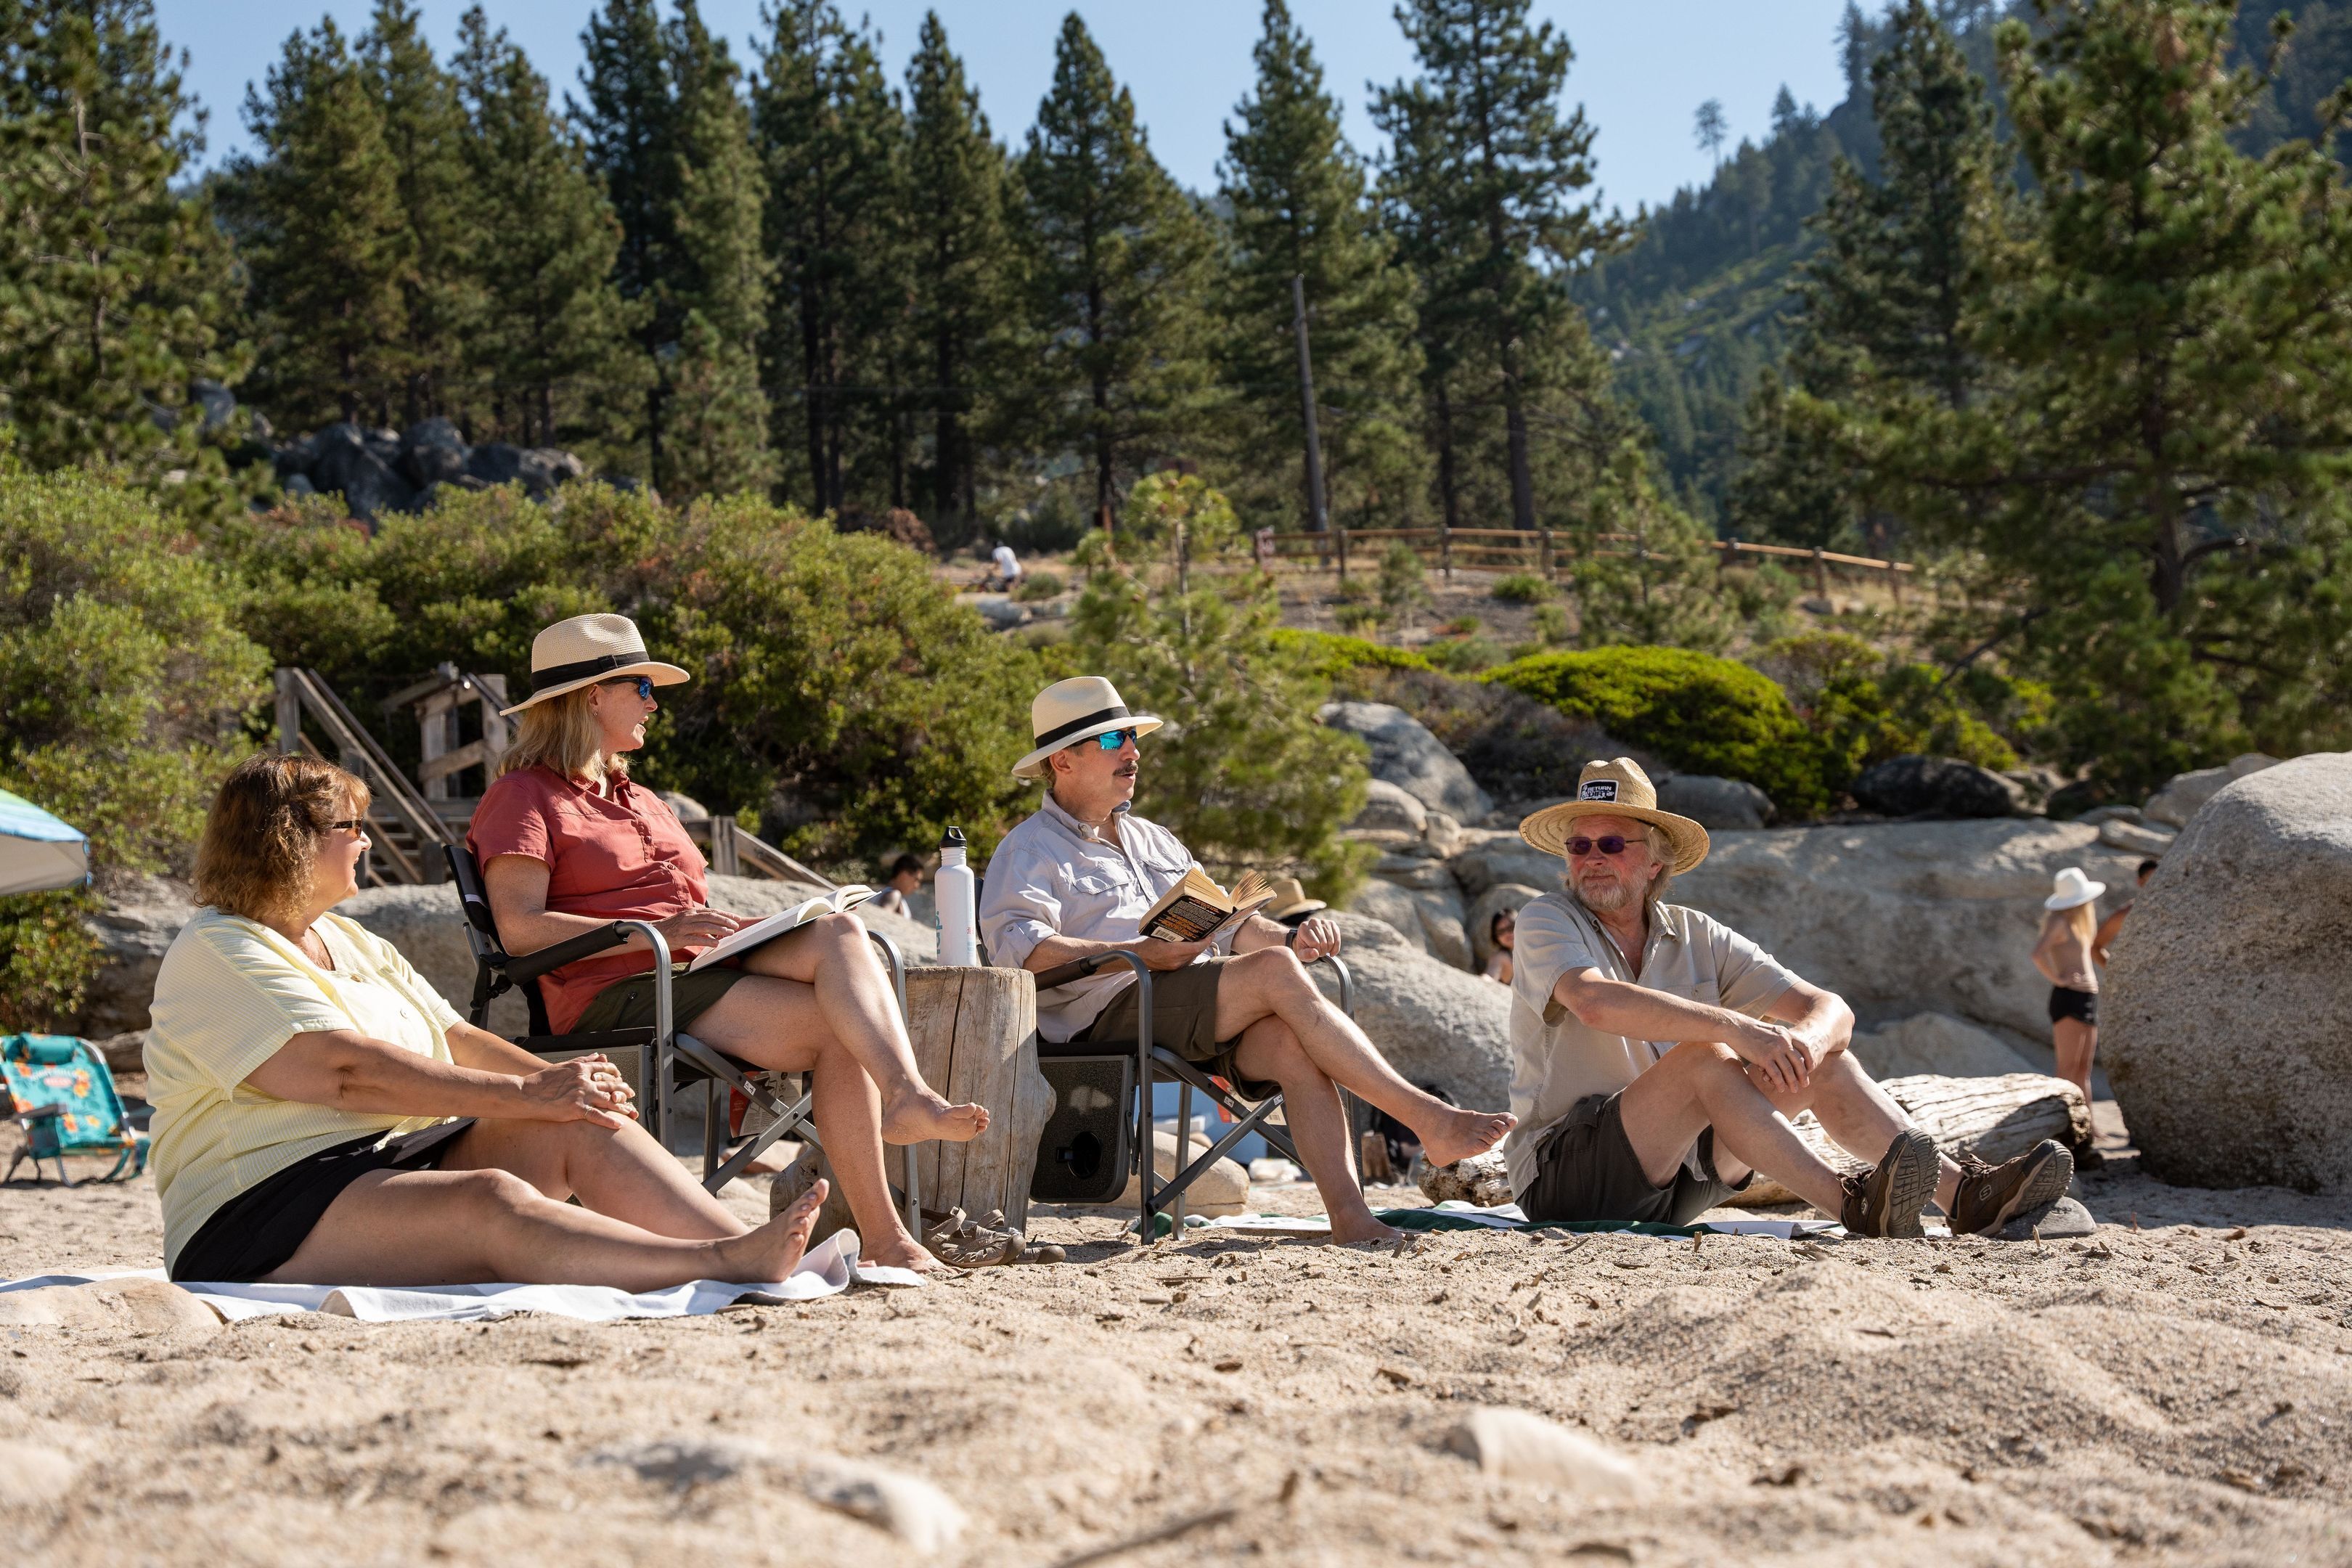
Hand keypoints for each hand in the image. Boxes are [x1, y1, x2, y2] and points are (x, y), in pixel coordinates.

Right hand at [516, 1054, 636, 1127]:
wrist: (526, 1093)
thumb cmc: (542, 1081)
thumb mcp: (564, 1065)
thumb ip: (583, 1060)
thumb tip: (599, 1055)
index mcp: (581, 1068)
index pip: (605, 1068)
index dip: (616, 1073)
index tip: (621, 1077)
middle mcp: (584, 1080)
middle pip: (611, 1084)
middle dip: (624, 1090)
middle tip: (632, 1094)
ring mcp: (581, 1094)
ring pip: (608, 1100)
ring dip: (622, 1106)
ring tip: (631, 1111)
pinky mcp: (576, 1109)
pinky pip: (597, 1116)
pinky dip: (610, 1120)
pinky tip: (619, 1124)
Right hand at [646, 908, 740, 949]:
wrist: (653, 933)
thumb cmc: (672, 927)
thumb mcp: (686, 920)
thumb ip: (699, 920)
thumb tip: (715, 924)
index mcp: (691, 912)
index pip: (712, 911)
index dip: (725, 914)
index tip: (737, 918)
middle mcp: (689, 917)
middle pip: (711, 917)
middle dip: (725, 921)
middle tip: (736, 926)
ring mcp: (684, 927)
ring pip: (705, 926)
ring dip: (719, 930)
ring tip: (730, 933)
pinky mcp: (680, 937)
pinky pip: (696, 938)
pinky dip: (707, 941)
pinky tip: (716, 944)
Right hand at [1139, 935, 1211, 970]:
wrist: (1138, 958)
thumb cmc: (1147, 945)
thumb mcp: (1160, 935)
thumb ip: (1174, 934)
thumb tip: (1187, 926)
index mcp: (1172, 951)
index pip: (1195, 948)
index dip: (1205, 942)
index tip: (1211, 935)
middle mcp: (1176, 961)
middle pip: (1196, 953)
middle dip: (1203, 944)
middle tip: (1208, 935)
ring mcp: (1175, 966)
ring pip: (1192, 957)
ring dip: (1198, 949)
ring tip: (1201, 940)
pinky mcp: (1174, 969)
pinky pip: (1187, 961)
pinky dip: (1191, 954)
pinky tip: (1192, 948)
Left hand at [1289, 915, 1341, 962]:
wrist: (1309, 940)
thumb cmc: (1305, 948)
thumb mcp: (1302, 954)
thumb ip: (1306, 955)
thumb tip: (1315, 953)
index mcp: (1304, 927)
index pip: (1315, 943)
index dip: (1316, 951)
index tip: (1314, 952)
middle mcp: (1313, 921)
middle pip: (1323, 942)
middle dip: (1323, 951)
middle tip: (1319, 952)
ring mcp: (1323, 921)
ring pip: (1331, 941)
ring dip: (1329, 950)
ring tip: (1323, 950)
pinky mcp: (1332, 923)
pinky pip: (1337, 938)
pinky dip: (1336, 948)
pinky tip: (1331, 951)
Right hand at [1731, 1020, 1813, 1095]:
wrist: (1735, 1027)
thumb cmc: (1751, 1030)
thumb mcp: (1771, 1031)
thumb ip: (1781, 1038)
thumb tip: (1788, 1048)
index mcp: (1786, 1034)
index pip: (1805, 1048)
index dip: (1809, 1060)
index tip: (1810, 1070)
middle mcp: (1783, 1041)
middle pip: (1799, 1062)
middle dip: (1803, 1075)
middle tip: (1805, 1084)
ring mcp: (1774, 1050)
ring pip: (1788, 1070)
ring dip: (1792, 1082)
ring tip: (1794, 1090)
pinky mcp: (1763, 1058)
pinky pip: (1776, 1074)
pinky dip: (1779, 1083)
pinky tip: (1780, 1088)